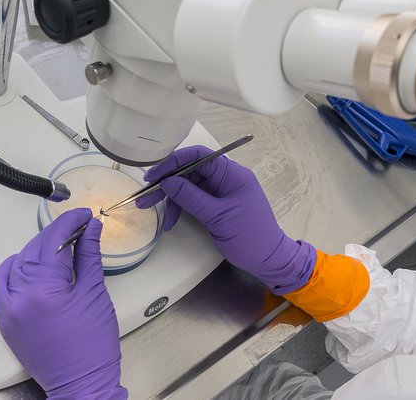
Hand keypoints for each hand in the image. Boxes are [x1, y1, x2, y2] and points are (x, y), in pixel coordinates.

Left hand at [0, 209, 126, 398]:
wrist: (81, 384)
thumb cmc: (92, 347)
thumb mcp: (95, 295)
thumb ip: (89, 257)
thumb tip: (90, 230)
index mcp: (45, 290)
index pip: (54, 242)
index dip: (70, 223)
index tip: (84, 217)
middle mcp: (20, 297)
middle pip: (35, 249)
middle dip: (57, 235)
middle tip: (79, 229)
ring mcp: (9, 309)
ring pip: (18, 263)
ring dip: (38, 250)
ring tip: (60, 247)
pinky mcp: (6, 320)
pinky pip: (2, 284)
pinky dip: (14, 269)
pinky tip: (29, 263)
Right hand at [138, 146, 314, 293]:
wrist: (269, 259)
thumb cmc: (249, 236)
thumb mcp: (218, 217)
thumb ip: (191, 197)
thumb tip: (167, 182)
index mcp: (232, 174)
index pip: (199, 156)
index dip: (174, 162)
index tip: (154, 176)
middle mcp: (227, 178)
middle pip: (191, 171)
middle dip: (168, 183)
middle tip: (146, 197)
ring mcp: (222, 191)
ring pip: (189, 186)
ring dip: (171, 198)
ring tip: (152, 211)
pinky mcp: (218, 205)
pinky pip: (195, 199)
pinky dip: (181, 208)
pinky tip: (171, 221)